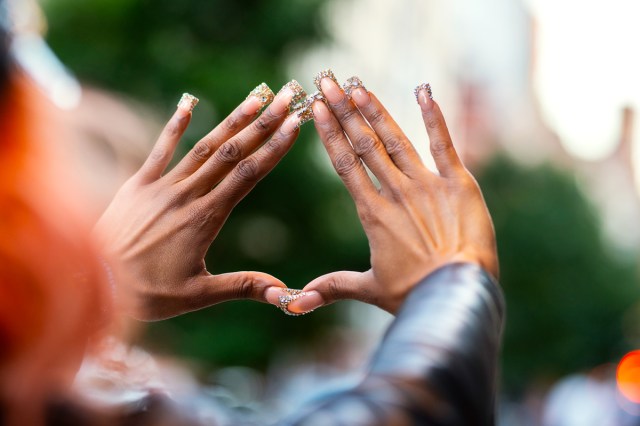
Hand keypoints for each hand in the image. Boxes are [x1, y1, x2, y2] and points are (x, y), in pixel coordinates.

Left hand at [93, 84, 304, 319]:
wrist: (92, 284)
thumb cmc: (146, 294)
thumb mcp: (198, 295)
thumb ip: (242, 287)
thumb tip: (284, 294)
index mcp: (205, 218)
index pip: (247, 176)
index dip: (273, 149)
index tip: (293, 126)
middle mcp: (186, 195)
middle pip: (231, 153)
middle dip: (262, 124)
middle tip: (285, 98)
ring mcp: (161, 187)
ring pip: (203, 147)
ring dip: (231, 120)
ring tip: (254, 98)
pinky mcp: (137, 185)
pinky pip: (159, 150)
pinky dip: (175, 126)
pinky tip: (188, 104)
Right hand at [290, 75, 497, 313]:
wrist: (458, 295)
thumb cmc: (414, 295)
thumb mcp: (370, 289)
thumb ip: (331, 288)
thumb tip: (292, 304)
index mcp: (372, 213)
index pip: (345, 164)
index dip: (330, 133)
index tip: (316, 108)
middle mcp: (396, 192)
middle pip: (364, 144)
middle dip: (343, 110)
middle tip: (326, 81)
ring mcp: (428, 185)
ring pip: (395, 139)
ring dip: (375, 110)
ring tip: (356, 84)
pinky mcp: (459, 184)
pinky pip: (443, 144)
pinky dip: (434, 116)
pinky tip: (422, 90)